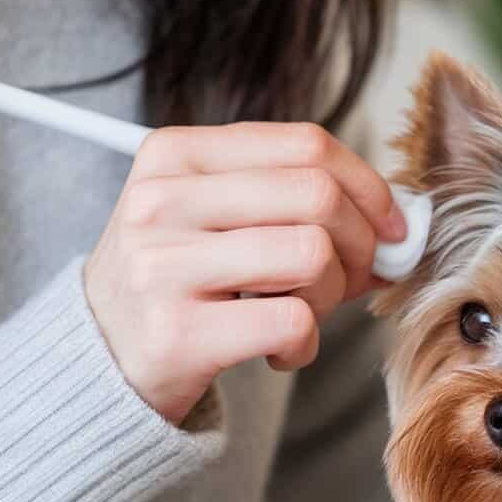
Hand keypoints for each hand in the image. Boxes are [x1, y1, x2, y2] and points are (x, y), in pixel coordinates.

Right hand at [84, 122, 405, 424]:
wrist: (102, 357)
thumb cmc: (178, 281)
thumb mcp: (216, 218)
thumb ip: (295, 204)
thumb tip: (399, 225)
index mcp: (176, 154)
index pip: (306, 145)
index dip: (369, 187)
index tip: (391, 227)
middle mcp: (162, 200)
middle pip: (317, 196)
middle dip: (360, 244)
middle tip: (350, 278)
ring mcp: (164, 266)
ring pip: (312, 255)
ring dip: (330, 297)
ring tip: (301, 315)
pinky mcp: (177, 333)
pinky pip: (291, 323)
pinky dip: (304, 345)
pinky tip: (278, 351)